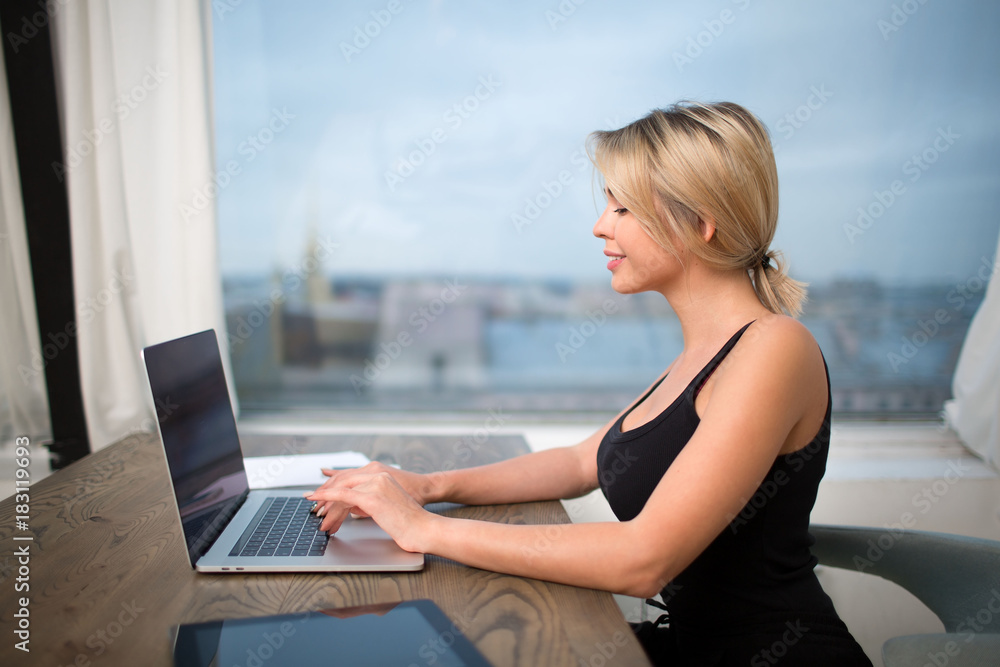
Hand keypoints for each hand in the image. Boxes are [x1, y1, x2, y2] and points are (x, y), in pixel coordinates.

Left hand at [311, 461, 436, 519]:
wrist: (423, 528)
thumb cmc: (408, 522)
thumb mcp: (385, 507)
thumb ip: (368, 502)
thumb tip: (351, 508)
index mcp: (382, 475)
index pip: (350, 477)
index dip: (333, 485)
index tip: (321, 495)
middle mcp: (377, 475)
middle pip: (342, 481)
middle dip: (326, 494)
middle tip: (315, 508)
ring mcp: (374, 484)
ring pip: (341, 490)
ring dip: (327, 506)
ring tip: (320, 521)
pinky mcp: (371, 497)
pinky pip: (342, 495)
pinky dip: (326, 498)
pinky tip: (316, 501)